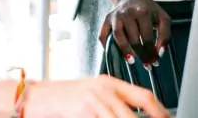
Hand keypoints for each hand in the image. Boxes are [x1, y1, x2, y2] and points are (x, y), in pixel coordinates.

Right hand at [22, 74, 168, 117]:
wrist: (37, 97)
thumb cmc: (65, 98)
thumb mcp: (94, 94)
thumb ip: (115, 102)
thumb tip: (136, 114)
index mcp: (110, 83)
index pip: (144, 96)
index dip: (160, 112)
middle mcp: (104, 90)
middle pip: (135, 114)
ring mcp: (93, 102)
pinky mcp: (83, 113)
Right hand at [98, 0, 169, 66]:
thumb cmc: (148, 10)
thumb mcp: (162, 17)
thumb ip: (165, 34)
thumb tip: (160, 53)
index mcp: (142, 12)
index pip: (147, 36)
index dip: (151, 50)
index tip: (155, 61)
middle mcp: (127, 13)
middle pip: (133, 38)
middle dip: (141, 54)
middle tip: (146, 64)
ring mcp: (115, 16)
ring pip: (118, 37)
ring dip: (125, 51)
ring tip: (131, 61)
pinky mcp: (106, 20)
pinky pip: (103, 35)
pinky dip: (107, 46)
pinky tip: (115, 54)